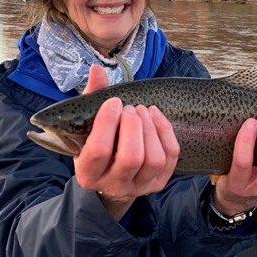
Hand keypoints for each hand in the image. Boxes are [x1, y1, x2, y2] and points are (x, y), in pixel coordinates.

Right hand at [73, 65, 179, 219]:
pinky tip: (155, 115)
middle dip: (133, 125)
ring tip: (142, 110)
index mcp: (88, 173)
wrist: (111, 175)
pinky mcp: (159, 182)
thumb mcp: (87, 126)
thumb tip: (97, 70)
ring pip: (154, 159)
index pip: (98, 151)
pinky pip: (170, 156)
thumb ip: (92, 98)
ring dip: (150, 127)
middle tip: (129, 108)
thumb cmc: (97, 143)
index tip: (113, 102)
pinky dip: (165, 131)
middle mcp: (113, 185)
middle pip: (131, 157)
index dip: (107, 122)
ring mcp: (139, 186)